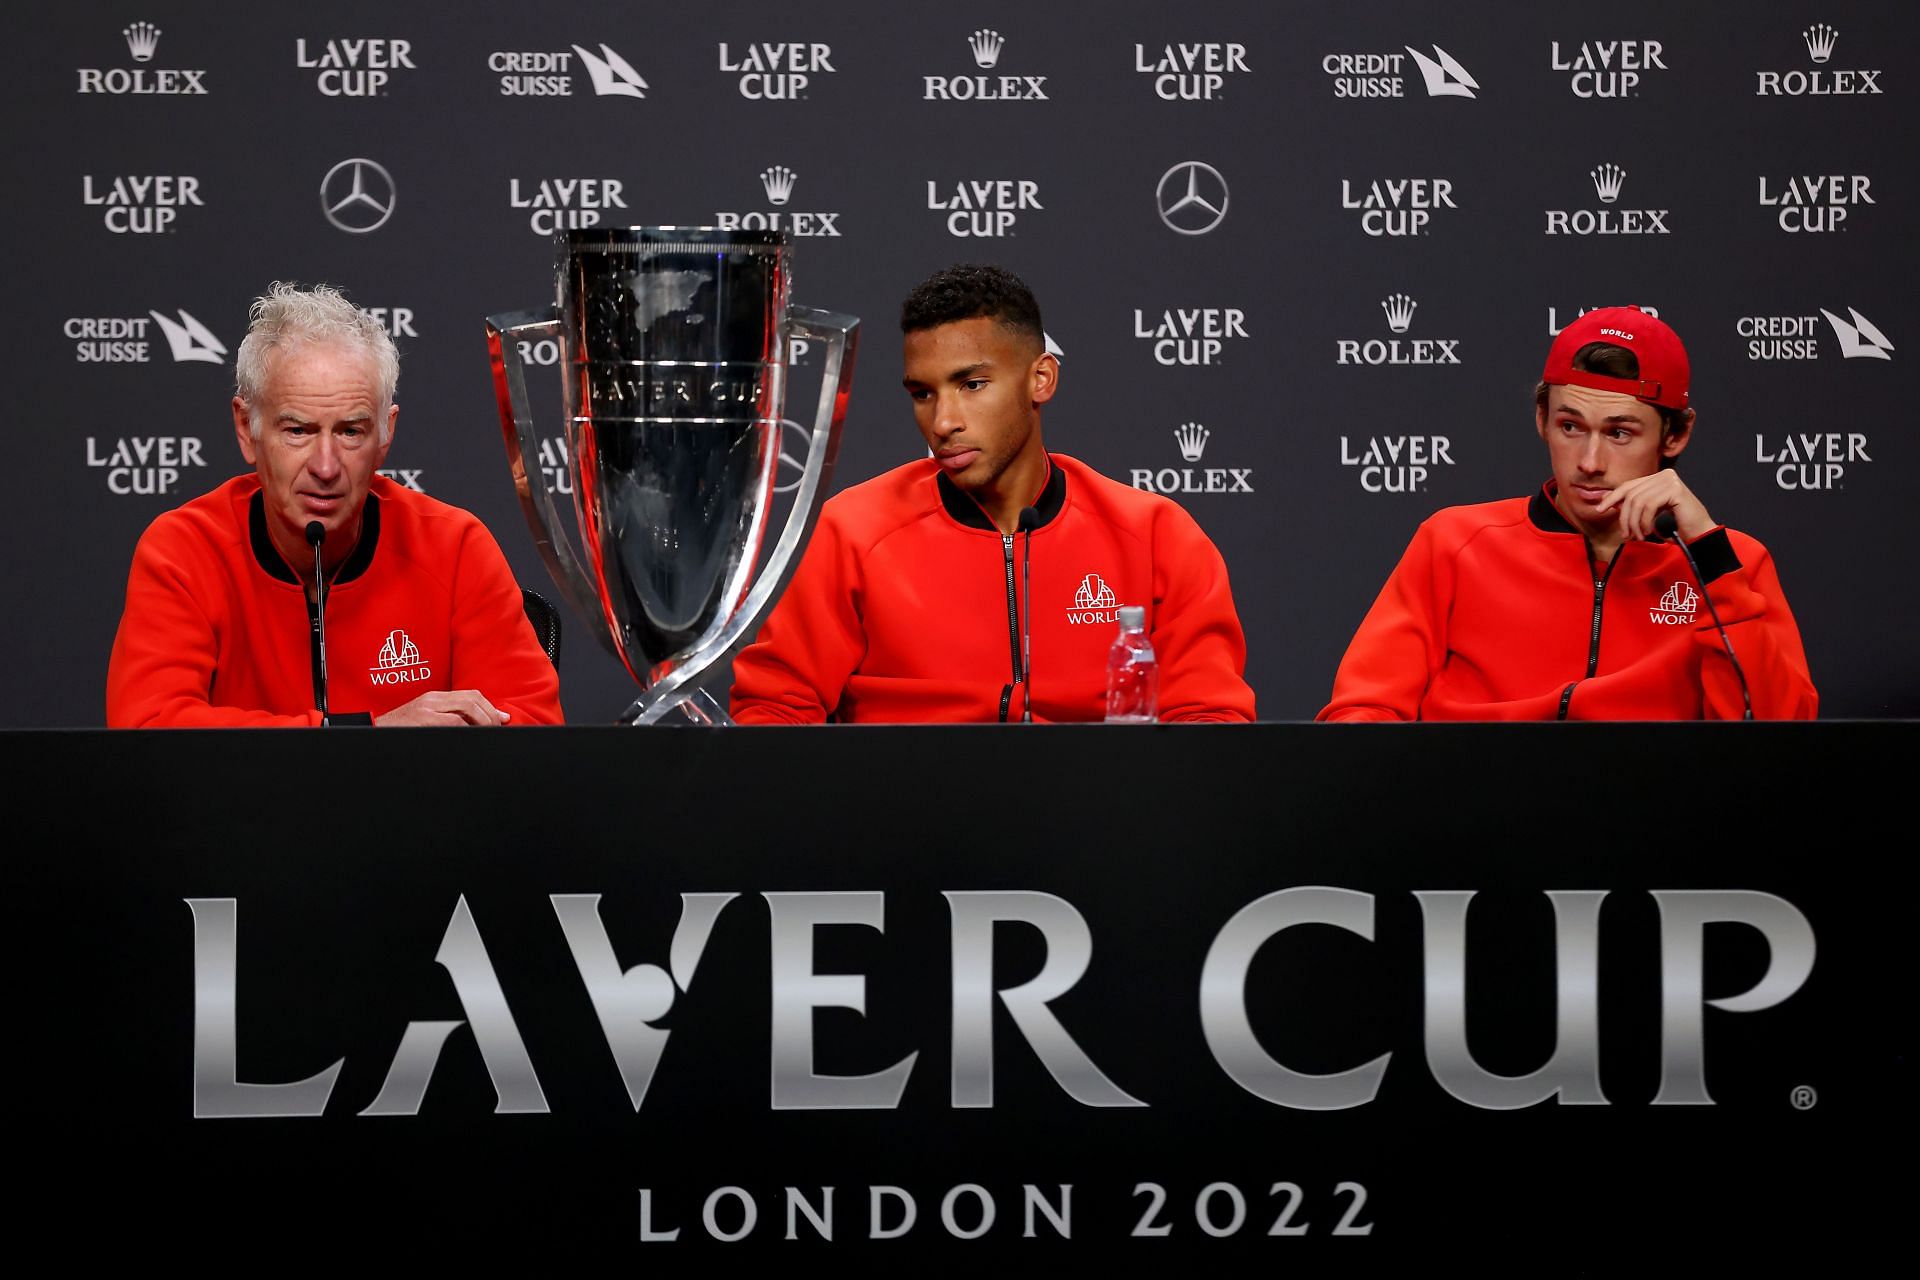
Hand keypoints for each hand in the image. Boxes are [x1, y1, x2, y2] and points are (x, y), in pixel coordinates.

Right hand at [375, 690, 511, 726]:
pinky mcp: (422, 720)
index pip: (471, 695)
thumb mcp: (424, 720)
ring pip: (467, 708)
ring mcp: (426, 709)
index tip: (503, 719)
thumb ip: (448, 719)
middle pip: (473, 699)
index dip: (490, 707)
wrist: (372, 733)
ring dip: (483, 722)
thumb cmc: (399, 731)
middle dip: (491, 715)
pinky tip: (471, 737)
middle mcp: (432, 700)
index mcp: (434, 698)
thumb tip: (474, 727)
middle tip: (498, 728)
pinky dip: (467, 730)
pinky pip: (453, 722)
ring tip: (487, 734)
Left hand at [1596, 470, 1714, 542]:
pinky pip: (1649, 505)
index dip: (1612, 497)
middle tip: (1627, 534)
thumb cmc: (1676, 525)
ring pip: (1638, 501)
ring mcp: (1670, 480)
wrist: (1700, 533)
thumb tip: (1608, 500)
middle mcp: (1665, 475)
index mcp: (1658, 477)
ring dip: (1635, 522)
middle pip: (1631, 494)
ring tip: (1639, 536)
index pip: (1629, 485)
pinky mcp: (1675, 489)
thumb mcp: (1650, 512)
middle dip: (1625, 517)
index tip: (1600, 509)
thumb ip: (1634, 504)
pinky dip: (1645, 521)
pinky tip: (1649, 531)